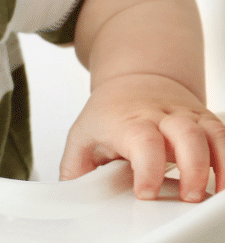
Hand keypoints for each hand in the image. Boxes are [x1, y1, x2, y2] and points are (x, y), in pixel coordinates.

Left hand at [60, 73, 224, 200]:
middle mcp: (161, 116)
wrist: (135, 81)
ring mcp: (186, 117)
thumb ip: (76, 170)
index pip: (142, 139)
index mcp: (127, 121)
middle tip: (189, 196)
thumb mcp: (83, 136)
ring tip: (214, 195)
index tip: (146, 193)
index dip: (147, 168)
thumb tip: (69, 199)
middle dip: (193, 167)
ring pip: (211, 132)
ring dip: (219, 165)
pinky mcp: (206, 122)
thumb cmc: (110, 113)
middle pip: (185, 133)